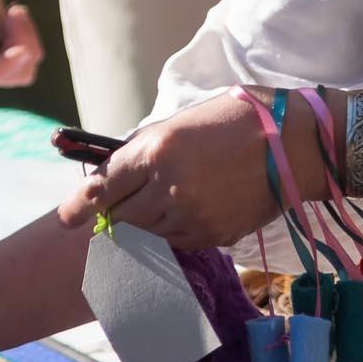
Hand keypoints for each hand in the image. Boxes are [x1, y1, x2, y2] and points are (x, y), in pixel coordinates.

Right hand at [0, 0, 41, 94]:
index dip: (2, 68)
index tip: (21, 50)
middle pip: (12, 75)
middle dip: (21, 43)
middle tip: (14, 11)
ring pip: (26, 67)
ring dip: (27, 37)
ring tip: (14, 11)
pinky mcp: (7, 50)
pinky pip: (31, 53)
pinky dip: (29, 32)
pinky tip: (14, 12)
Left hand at [62, 90, 317, 252]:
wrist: (295, 143)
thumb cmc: (236, 119)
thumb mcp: (181, 123)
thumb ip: (146, 151)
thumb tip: (117, 177)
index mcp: (156, 150)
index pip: (101, 188)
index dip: (77, 207)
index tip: (67, 219)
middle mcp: (168, 187)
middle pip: (120, 219)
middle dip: (113, 218)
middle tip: (111, 216)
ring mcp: (191, 216)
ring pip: (147, 235)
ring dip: (144, 226)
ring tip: (161, 208)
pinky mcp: (212, 235)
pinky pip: (177, 242)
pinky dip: (173, 232)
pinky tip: (188, 213)